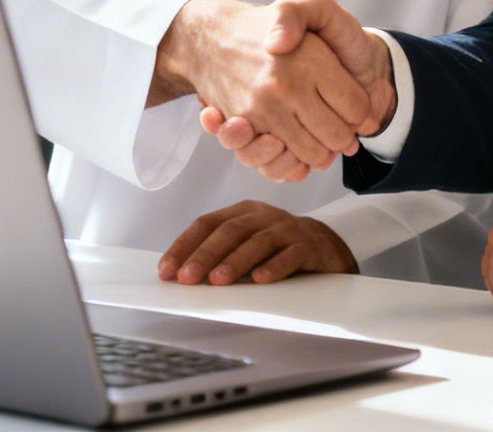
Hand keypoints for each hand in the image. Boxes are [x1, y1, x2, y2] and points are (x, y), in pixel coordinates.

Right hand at [154, 0, 381, 171]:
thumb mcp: (308, 2)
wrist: (216, 37)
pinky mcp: (242, 127)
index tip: (358, 110)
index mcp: (308, 59)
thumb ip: (309, 8)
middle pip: (336, 137)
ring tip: (320, 137)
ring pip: (311, 155)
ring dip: (321, 152)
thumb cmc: (269, 24)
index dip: (363, 113)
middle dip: (345, 137)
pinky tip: (294, 145)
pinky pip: (277, 164)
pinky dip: (292, 163)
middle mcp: (283, 87)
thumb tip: (280, 44)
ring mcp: (261, 110)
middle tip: (342, 128)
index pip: (356, 107)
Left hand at [157, 200, 355, 285]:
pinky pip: (291, 255)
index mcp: (243, 212)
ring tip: (218, 280)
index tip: (167, 270)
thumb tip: (181, 276)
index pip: (207, 223)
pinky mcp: (309, 246)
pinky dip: (274, 267)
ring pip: (259, 241)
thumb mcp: (246, 244)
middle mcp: (263, 216)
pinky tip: (260, 280)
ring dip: (236, 261)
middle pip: (230, 231)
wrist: (326, 247)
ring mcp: (288, 229)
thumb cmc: (277, 248)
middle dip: (205, 255)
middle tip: (188, 277)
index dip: (185, 245)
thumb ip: (219, 254)